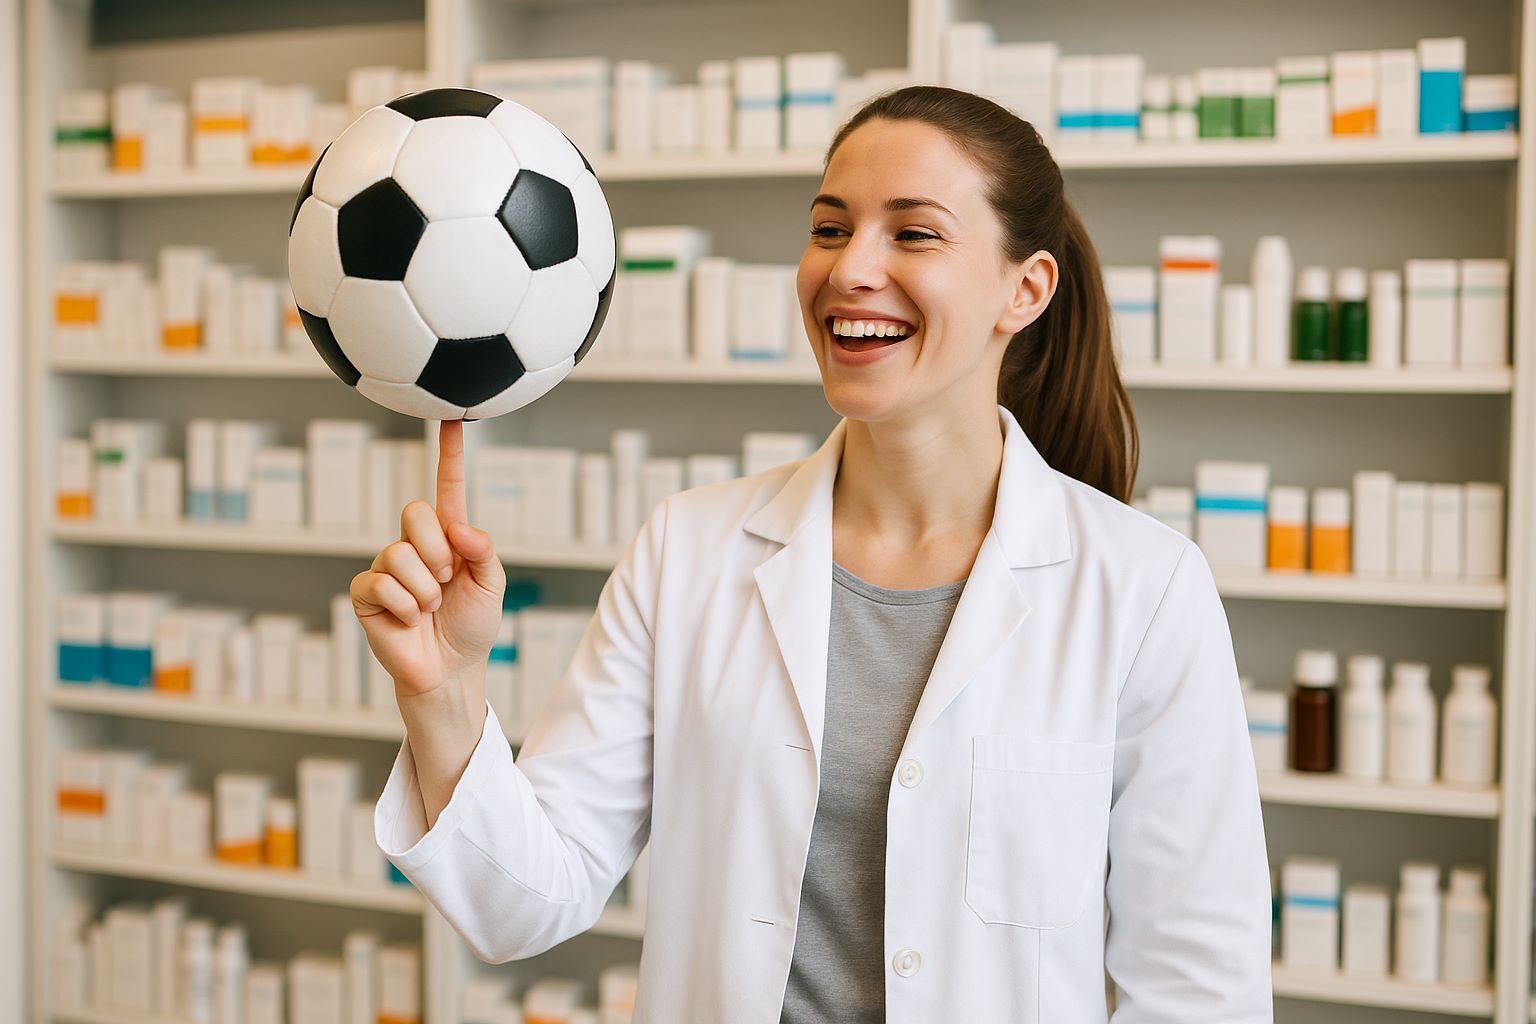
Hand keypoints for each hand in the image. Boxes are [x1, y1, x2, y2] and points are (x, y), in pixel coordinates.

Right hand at [350, 419, 506, 697]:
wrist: (451, 670)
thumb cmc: (472, 626)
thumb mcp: (492, 585)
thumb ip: (482, 550)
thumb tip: (455, 526)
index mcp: (449, 536)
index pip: (447, 486)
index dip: (449, 453)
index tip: (452, 419)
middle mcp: (415, 544)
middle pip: (415, 513)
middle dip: (437, 552)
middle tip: (445, 584)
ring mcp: (387, 566)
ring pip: (399, 553)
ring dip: (424, 589)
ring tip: (429, 609)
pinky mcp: (367, 592)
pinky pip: (380, 582)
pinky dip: (403, 605)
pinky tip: (408, 620)